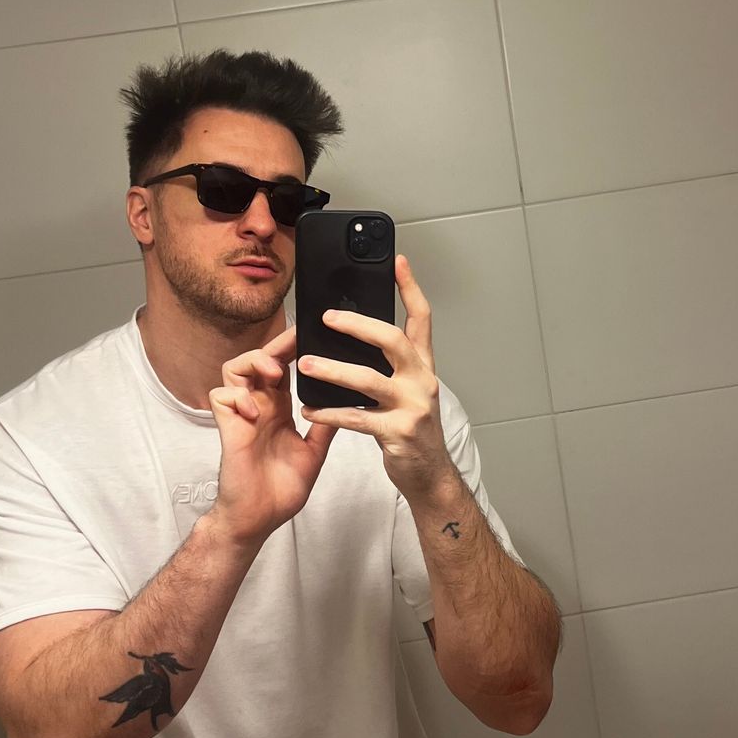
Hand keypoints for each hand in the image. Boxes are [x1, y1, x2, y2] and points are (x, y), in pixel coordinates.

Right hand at [207, 325, 337, 547]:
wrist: (259, 518)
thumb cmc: (281, 489)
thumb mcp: (313, 452)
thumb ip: (325, 425)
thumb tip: (349, 401)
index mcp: (279, 409)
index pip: (283, 367)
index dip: (293, 349)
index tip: (314, 338)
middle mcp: (259, 407)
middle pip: (259, 359)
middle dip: (276, 345)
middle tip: (296, 341)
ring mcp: (241, 416)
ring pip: (234, 369)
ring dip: (253, 363)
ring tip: (275, 372)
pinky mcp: (228, 428)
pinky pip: (221, 396)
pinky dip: (237, 396)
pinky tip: (256, 411)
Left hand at [297, 253, 449, 498]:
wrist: (429, 476)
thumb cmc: (411, 430)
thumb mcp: (408, 390)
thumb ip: (390, 365)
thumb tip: (357, 335)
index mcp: (422, 366)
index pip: (421, 319)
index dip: (410, 288)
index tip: (396, 261)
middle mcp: (422, 381)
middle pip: (393, 340)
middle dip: (359, 325)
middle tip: (328, 317)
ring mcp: (412, 407)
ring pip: (369, 379)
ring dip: (334, 370)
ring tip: (307, 363)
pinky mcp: (397, 433)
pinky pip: (357, 419)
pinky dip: (330, 413)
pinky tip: (310, 410)